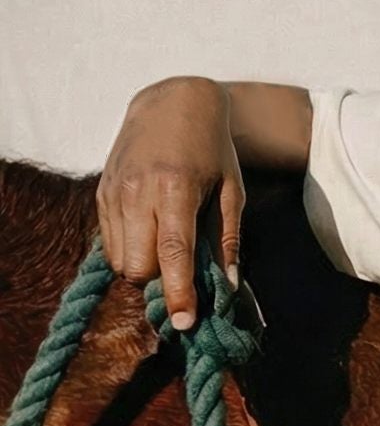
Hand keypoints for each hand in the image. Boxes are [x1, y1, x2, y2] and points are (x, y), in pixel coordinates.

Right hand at [97, 77, 244, 332]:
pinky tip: (149, 234)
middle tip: (182, 276)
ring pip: (119, 258)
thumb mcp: (231, 192)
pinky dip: (129, 250)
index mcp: (175, 189)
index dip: (178, 292)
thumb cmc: (212, 150)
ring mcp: (114, 191)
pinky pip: (109, 242)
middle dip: (159, 281)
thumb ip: (228, 240)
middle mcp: (138, 191)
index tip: (183, 323)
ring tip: (167, 251)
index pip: (173, 253)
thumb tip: (229, 286)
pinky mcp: (101, 192)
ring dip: (143, 268)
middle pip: (138, 266)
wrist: (173, 102)